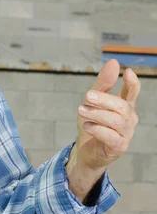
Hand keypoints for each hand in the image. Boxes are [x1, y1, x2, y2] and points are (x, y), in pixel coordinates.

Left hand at [67, 59, 140, 200]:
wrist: (85, 151)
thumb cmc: (91, 123)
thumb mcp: (92, 102)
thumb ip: (102, 84)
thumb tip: (113, 62)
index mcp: (124, 106)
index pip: (132, 93)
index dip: (132, 83)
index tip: (127, 72)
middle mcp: (129, 119)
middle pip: (121, 106)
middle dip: (103, 99)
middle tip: (86, 96)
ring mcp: (126, 134)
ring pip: (116, 121)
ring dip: (97, 114)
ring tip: (81, 110)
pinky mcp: (119, 147)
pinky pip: (111, 136)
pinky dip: (98, 129)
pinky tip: (87, 125)